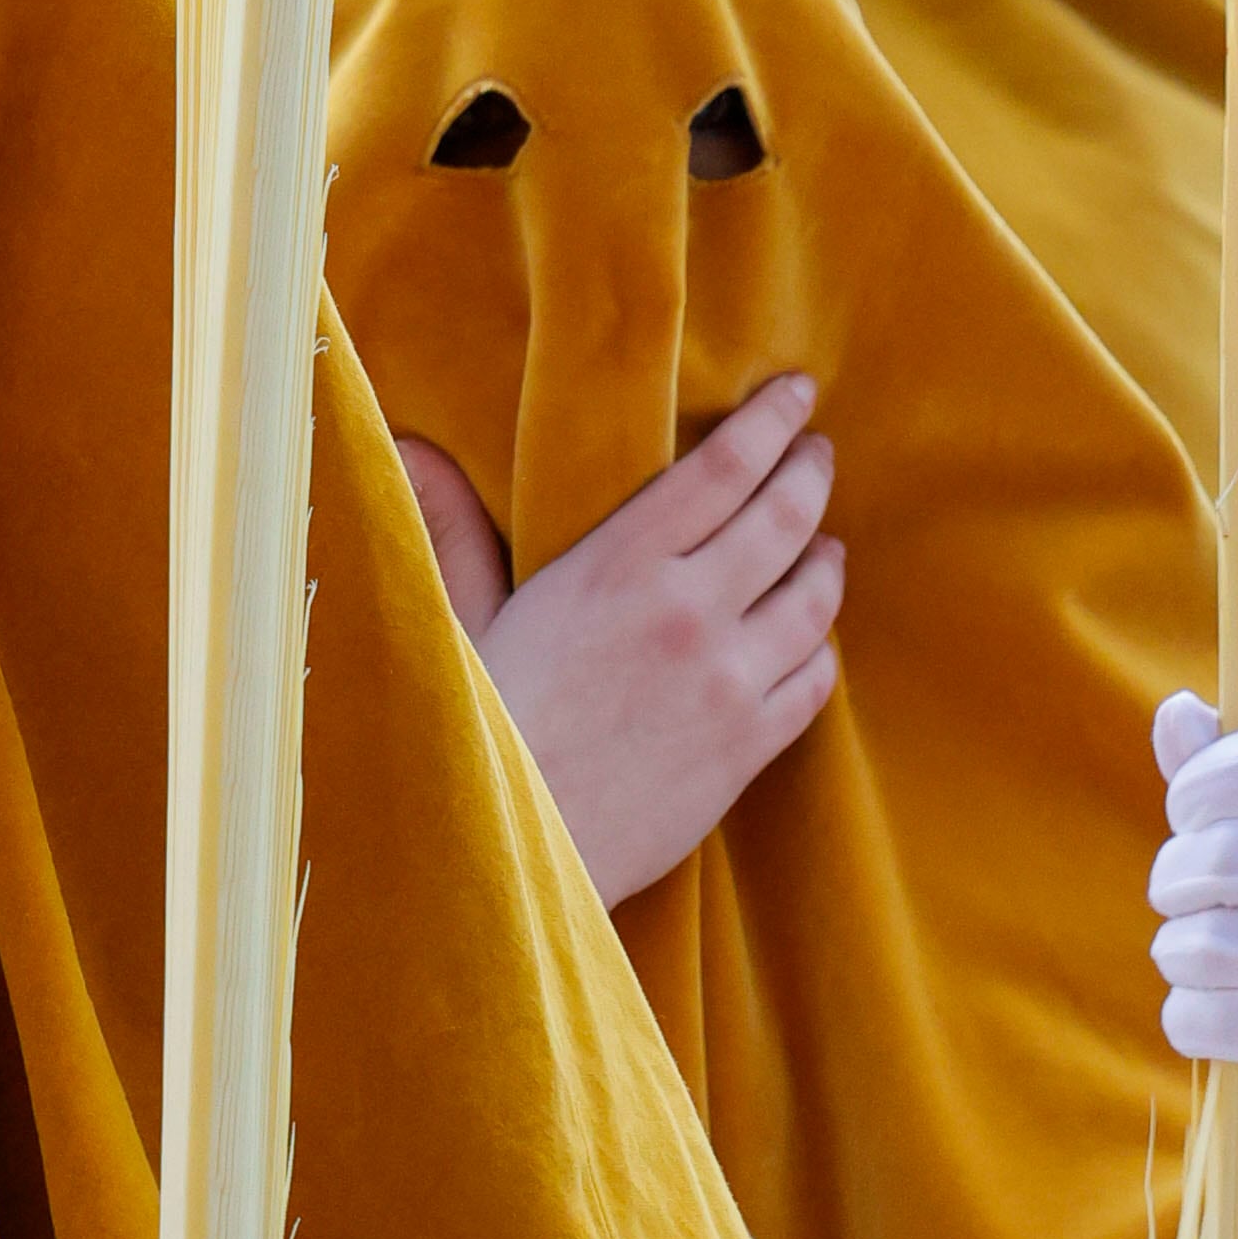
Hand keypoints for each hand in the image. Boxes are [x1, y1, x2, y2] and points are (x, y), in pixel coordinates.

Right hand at [398, 376, 842, 907]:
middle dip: (810, 472)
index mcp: (619, 564)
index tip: (796, 393)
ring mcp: (727, 680)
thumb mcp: (465, 612)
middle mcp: (687, 610)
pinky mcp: (747, 747)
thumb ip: (456, 526)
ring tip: (825, 544)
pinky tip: (809, 637)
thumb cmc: (482, 722)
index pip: (723, 467)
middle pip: (785, 516)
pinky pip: (814, 679)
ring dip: (826, 558)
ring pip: (813, 597)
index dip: (770, 421)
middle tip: (818, 453)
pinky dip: (820, 647)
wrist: (514, 845)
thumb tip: (411, 449)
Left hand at [1151, 697, 1237, 1207]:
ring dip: (1181, 959)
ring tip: (1215, 965)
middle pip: (1215, 854)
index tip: (1195, 820)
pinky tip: (1225, 1020)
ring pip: (1199, 942)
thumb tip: (1177, 711)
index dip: (1199, 790)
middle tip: (1194, 905)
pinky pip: (1202, 1018)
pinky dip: (1191, 1023)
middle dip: (1175, 884)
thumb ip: (1221, 770)